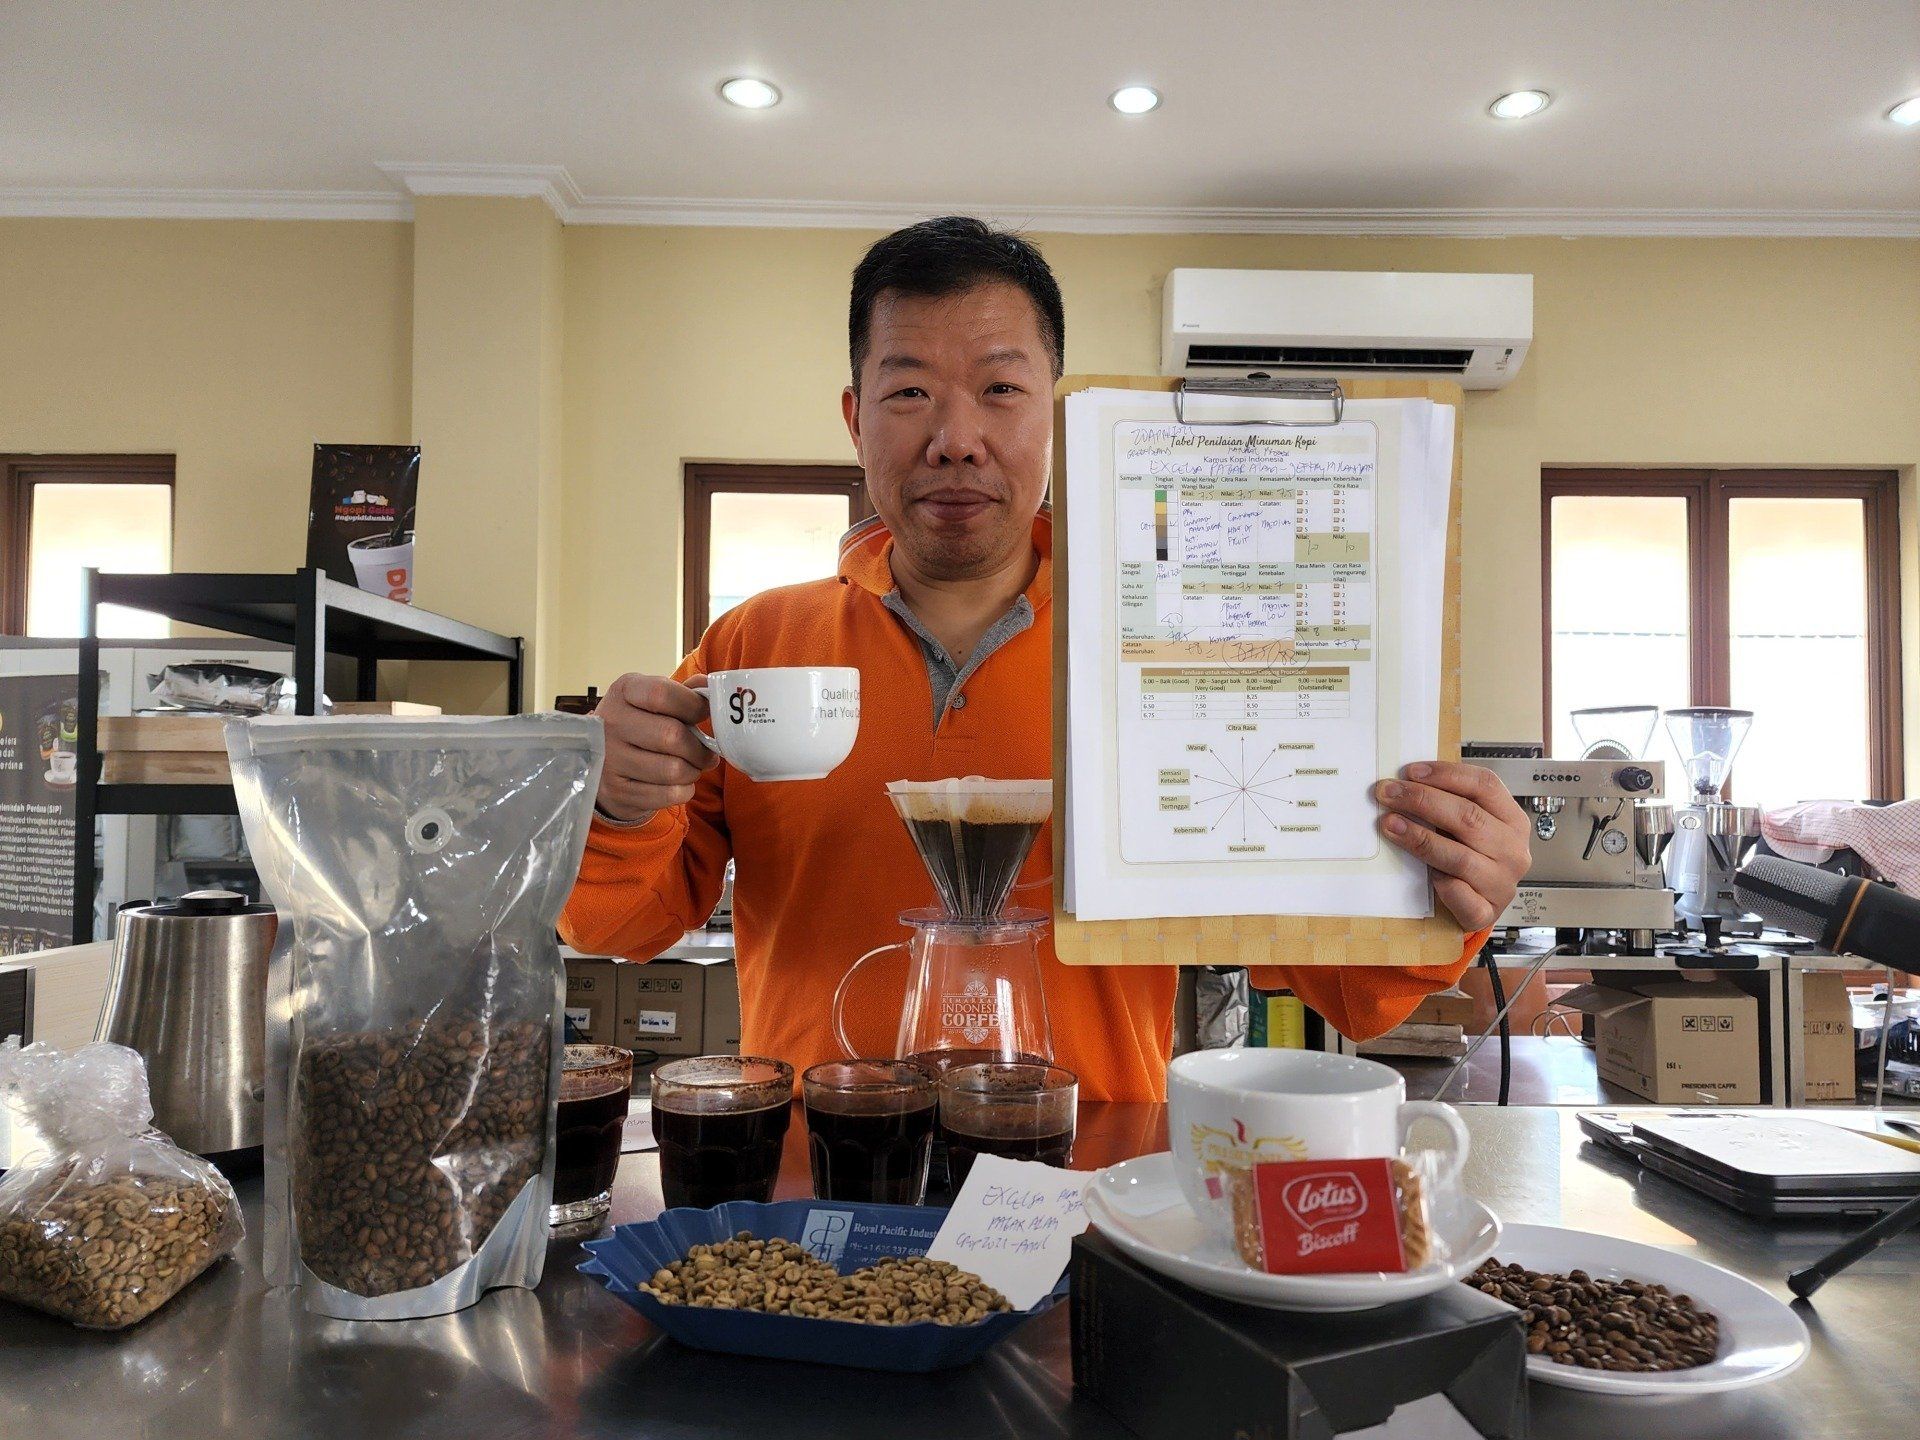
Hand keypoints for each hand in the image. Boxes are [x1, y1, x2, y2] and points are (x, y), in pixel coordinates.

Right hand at [593, 672, 718, 824]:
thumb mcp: (652, 699)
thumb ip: (684, 692)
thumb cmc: (639, 724)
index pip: (662, 694)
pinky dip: (684, 790)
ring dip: (694, 770)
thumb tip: (712, 688)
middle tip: (707, 751)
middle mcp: (612, 722)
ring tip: (693, 766)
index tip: (704, 713)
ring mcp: (611, 759)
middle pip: (672, 736)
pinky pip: (669, 794)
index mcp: (624, 691)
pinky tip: (679, 782)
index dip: (694, 705)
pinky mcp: (618, 791)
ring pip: (674, 769)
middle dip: (700, 747)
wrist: (601, 761)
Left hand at [1372, 762, 1530, 930]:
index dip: (1446, 774)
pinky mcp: (1486, 912)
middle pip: (1468, 816)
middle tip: (1389, 794)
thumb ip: (1450, 805)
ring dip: (1419, 837)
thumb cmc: (1470, 859)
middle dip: (1422, 800)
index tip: (1411, 772)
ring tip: (1391, 824)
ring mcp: (1502, 882)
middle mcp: (1512, 850)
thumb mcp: (1468, 828)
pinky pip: (1458, 893)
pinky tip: (1422, 873)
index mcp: (1512, 820)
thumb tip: (1406, 782)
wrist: (1477, 908)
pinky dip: (1438, 882)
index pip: (1485, 786)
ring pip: (1459, 855)